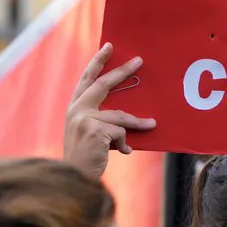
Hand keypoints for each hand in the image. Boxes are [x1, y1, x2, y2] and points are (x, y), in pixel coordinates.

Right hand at [63, 43, 155, 179]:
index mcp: (74, 107)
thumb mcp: (90, 134)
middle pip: (103, 83)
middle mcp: (76, 110)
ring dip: (138, 121)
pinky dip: (125, 143)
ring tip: (152, 123)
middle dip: (123, 71)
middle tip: (139, 60)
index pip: (87, 79)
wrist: (74, 179)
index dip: (97, 62)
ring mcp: (84, 119)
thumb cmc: (87, 158)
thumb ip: (103, 120)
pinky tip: (124, 152)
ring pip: (120, 115)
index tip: (109, 46)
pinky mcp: (94, 130)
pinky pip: (121, 132)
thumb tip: (129, 115)